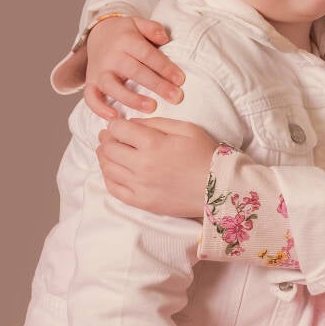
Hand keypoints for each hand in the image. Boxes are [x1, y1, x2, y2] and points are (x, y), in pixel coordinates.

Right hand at [85, 16, 185, 120]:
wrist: (97, 34)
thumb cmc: (125, 33)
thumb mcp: (138, 23)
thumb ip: (152, 28)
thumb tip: (164, 38)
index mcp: (126, 41)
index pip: (148, 55)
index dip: (165, 67)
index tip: (180, 80)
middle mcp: (112, 57)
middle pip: (135, 72)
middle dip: (157, 85)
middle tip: (176, 97)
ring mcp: (100, 71)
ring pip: (113, 87)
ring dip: (131, 98)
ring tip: (151, 107)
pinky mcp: (91, 83)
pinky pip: (91, 98)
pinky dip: (99, 108)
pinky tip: (115, 117)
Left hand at [97, 117, 216, 217]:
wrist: (220, 188)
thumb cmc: (205, 155)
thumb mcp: (186, 129)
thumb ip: (157, 123)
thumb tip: (132, 123)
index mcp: (153, 144)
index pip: (118, 129)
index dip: (114, 124)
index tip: (117, 125)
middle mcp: (142, 165)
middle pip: (109, 149)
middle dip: (106, 139)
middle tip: (109, 136)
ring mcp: (140, 186)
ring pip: (108, 168)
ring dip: (104, 157)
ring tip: (108, 151)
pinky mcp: (142, 202)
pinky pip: (114, 189)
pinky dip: (108, 177)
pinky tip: (113, 171)